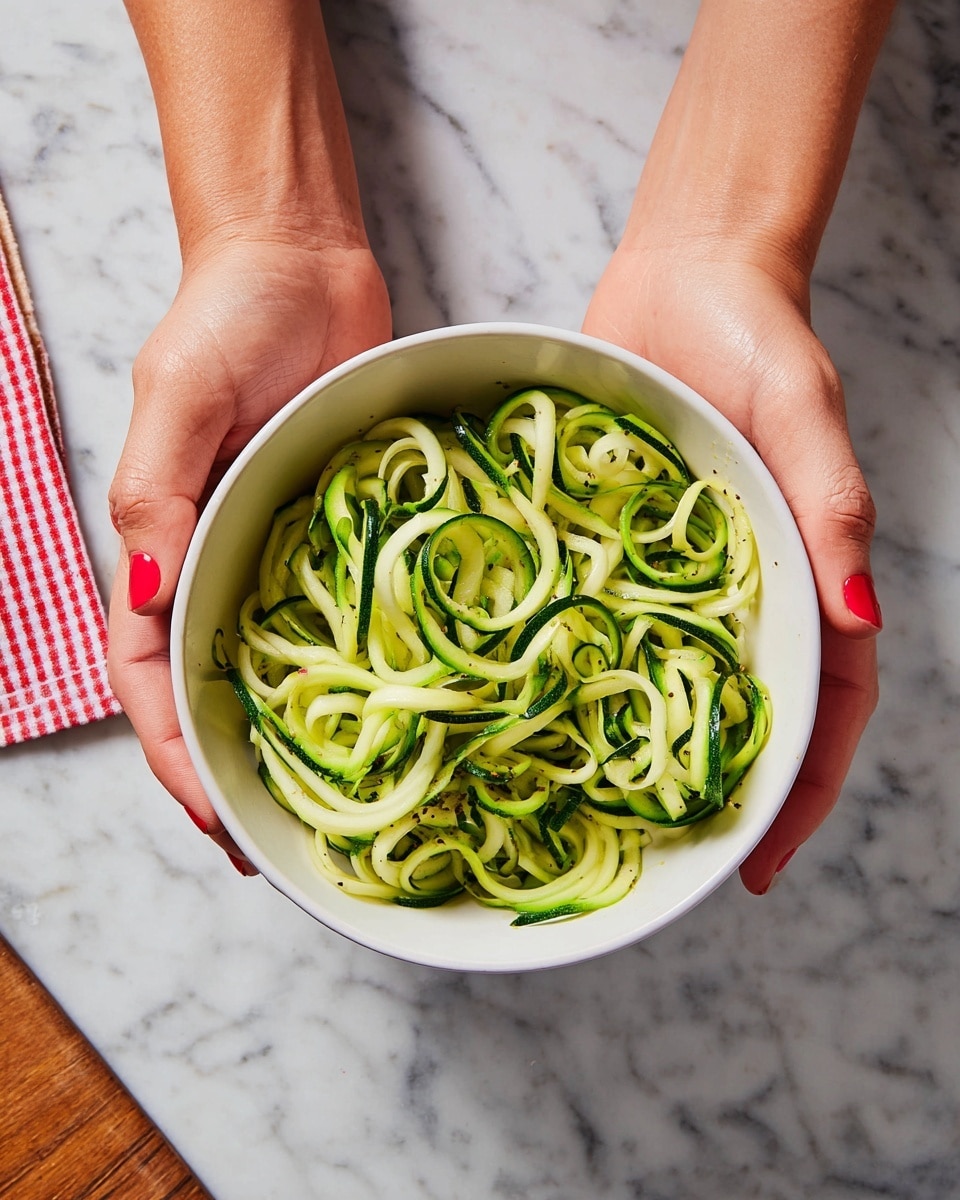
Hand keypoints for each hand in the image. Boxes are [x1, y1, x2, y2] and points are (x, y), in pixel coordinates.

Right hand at [108, 238, 391, 867]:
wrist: (300, 261)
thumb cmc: (229, 315)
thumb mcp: (178, 394)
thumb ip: (159, 493)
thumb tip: (140, 602)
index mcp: (162, 541)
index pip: (150, 675)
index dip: (176, 754)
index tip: (217, 819)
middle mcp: (212, 558)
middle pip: (207, 689)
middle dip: (230, 771)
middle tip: (272, 846)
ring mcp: (272, 549)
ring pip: (268, 664)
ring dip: (285, 737)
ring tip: (325, 807)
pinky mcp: (329, 529)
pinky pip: (331, 612)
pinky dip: (346, 667)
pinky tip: (381, 707)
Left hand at [583, 241, 879, 893]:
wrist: (685, 274)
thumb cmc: (761, 337)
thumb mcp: (806, 416)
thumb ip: (833, 510)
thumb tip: (860, 621)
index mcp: (802, 573)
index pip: (819, 708)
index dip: (799, 792)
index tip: (759, 866)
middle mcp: (740, 587)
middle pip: (741, 711)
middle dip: (717, 792)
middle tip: (663, 864)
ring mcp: (675, 571)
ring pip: (669, 675)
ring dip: (645, 740)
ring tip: (595, 809)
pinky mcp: (617, 541)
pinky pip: (605, 613)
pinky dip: (584, 662)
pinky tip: (541, 702)